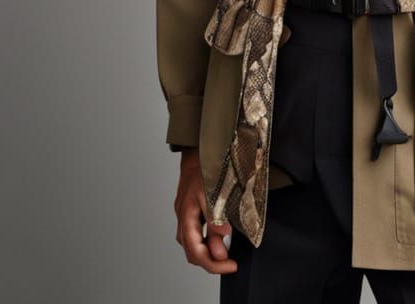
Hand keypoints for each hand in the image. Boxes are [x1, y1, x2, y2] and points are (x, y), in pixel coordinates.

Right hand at [174, 147, 237, 274]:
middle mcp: (183, 218)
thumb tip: (223, 241)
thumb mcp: (213, 192)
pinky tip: (218, 238)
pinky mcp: (190, 211)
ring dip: (209, 252)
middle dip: (211, 262)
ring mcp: (185, 215)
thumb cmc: (206, 166)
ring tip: (227, 253)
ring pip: (193, 244)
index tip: (230, 265)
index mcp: (187, 214)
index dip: (213, 263)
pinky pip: (196, 233)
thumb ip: (216, 218)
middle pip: (192, 252)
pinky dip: (207, 240)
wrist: (198, 149)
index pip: (195, 251)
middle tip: (230, 263)